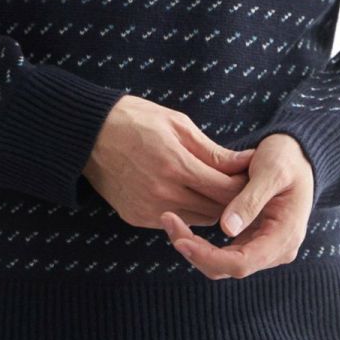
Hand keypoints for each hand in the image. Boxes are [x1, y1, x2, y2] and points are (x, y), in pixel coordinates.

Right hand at [83, 95, 256, 228]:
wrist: (87, 133)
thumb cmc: (136, 119)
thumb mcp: (178, 124)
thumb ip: (213, 151)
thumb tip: (247, 162)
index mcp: (176, 165)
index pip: (226, 189)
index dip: (245, 184)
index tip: (252, 176)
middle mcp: (163, 193)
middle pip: (216, 210)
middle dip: (233, 199)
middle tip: (239, 184)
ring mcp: (149, 208)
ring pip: (199, 220)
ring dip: (212, 208)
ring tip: (215, 188)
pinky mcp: (137, 218)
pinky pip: (175, 221)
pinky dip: (188, 211)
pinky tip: (188, 193)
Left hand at [161, 133, 313, 278]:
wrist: (298, 154)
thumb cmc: (287, 158)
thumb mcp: (271, 171)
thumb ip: (251, 200)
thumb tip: (227, 230)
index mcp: (285, 237)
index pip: (242, 263)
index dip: (209, 256)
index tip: (181, 240)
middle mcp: (276, 250)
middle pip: (229, 267)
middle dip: (196, 252)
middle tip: (168, 222)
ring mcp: (264, 247)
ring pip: (224, 263)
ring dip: (196, 248)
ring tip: (170, 221)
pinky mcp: (253, 240)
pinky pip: (224, 252)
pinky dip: (203, 242)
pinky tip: (183, 223)